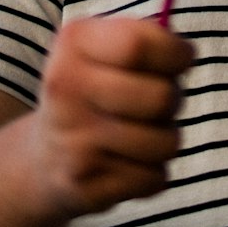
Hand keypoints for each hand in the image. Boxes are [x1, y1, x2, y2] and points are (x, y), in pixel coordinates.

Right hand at [26, 16, 194, 217]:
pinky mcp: (86, 187)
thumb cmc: (94, 90)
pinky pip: (154, 178)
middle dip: (174, 100)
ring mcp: (74, 142)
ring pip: (165, 143)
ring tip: (143, 132)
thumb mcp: (104, 47)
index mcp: (74, 43)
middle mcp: (66, 90)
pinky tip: (128, 162)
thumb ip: (146, 39)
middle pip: (160, 97)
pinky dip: (152, 173)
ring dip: (166, 138)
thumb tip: (185, 54)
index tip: (182, 59)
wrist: (43, 157)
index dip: (175, 52)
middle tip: (158, 102)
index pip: (138, 45)